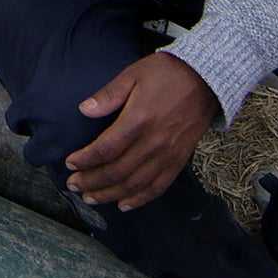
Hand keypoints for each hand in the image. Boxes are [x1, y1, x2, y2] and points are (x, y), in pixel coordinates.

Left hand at [64, 52, 219, 210]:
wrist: (206, 77)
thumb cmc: (167, 73)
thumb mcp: (132, 75)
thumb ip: (108, 95)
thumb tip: (84, 110)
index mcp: (139, 120)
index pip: (106, 149)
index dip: (85, 160)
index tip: (71, 163)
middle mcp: (154, 142)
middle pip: (117, 171)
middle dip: (92, 181)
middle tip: (74, 185)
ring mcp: (168, 153)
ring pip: (135, 184)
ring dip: (110, 194)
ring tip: (91, 198)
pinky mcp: (180, 159)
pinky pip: (159, 186)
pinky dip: (140, 199)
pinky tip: (124, 204)